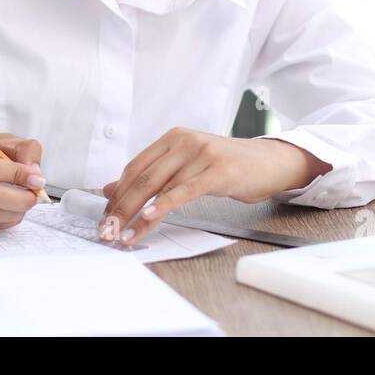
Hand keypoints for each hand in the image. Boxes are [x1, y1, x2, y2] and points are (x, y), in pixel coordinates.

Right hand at [0, 133, 45, 229]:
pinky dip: (2, 222)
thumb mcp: (0, 141)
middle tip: (34, 197)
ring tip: (24, 205)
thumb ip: (24, 150)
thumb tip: (35, 174)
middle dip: (20, 200)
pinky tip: (10, 213)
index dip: (17, 176)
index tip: (36, 180)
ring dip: (13, 213)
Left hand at [99, 127, 329, 245]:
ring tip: (123, 235)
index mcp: (172, 138)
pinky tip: (148, 219)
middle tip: (107, 231)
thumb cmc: (227, 167)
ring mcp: (201, 154)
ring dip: (137, 216)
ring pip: (159, 188)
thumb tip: (111, 190)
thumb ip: (153, 175)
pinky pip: (183, 192)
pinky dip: (162, 206)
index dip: (117, 194)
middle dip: (121, 208)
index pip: (134, 167)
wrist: (269, 162)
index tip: (105, 217)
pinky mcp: (218, 171)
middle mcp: (184, 141)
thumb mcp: (186, 166)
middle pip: (142, 178)